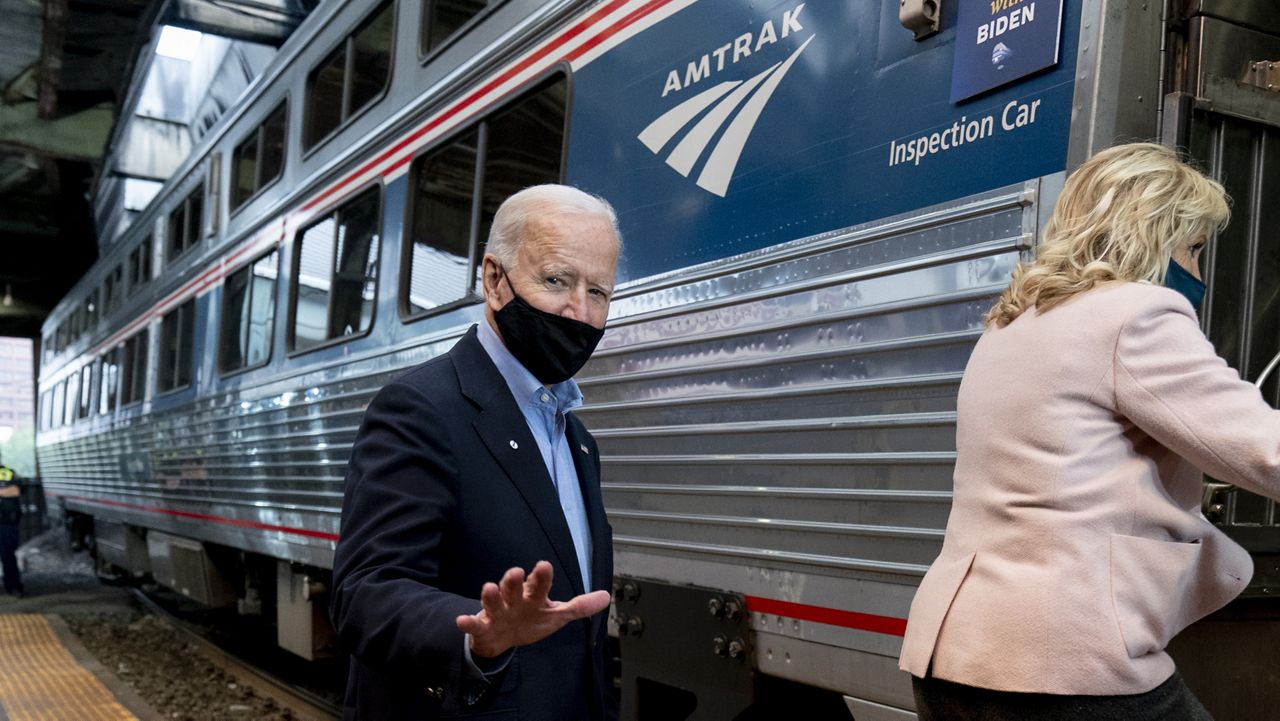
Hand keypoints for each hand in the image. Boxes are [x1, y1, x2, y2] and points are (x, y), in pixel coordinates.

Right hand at [456, 561, 610, 657]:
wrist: (505, 638)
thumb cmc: (532, 620)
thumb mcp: (557, 615)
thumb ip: (579, 607)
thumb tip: (606, 596)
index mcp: (533, 595)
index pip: (539, 584)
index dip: (541, 577)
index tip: (544, 566)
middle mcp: (514, 599)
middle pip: (513, 587)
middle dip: (514, 581)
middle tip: (515, 572)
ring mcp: (497, 612)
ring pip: (493, 601)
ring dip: (490, 596)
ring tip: (488, 588)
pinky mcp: (484, 627)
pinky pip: (474, 625)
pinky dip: (468, 623)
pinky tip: (462, 621)